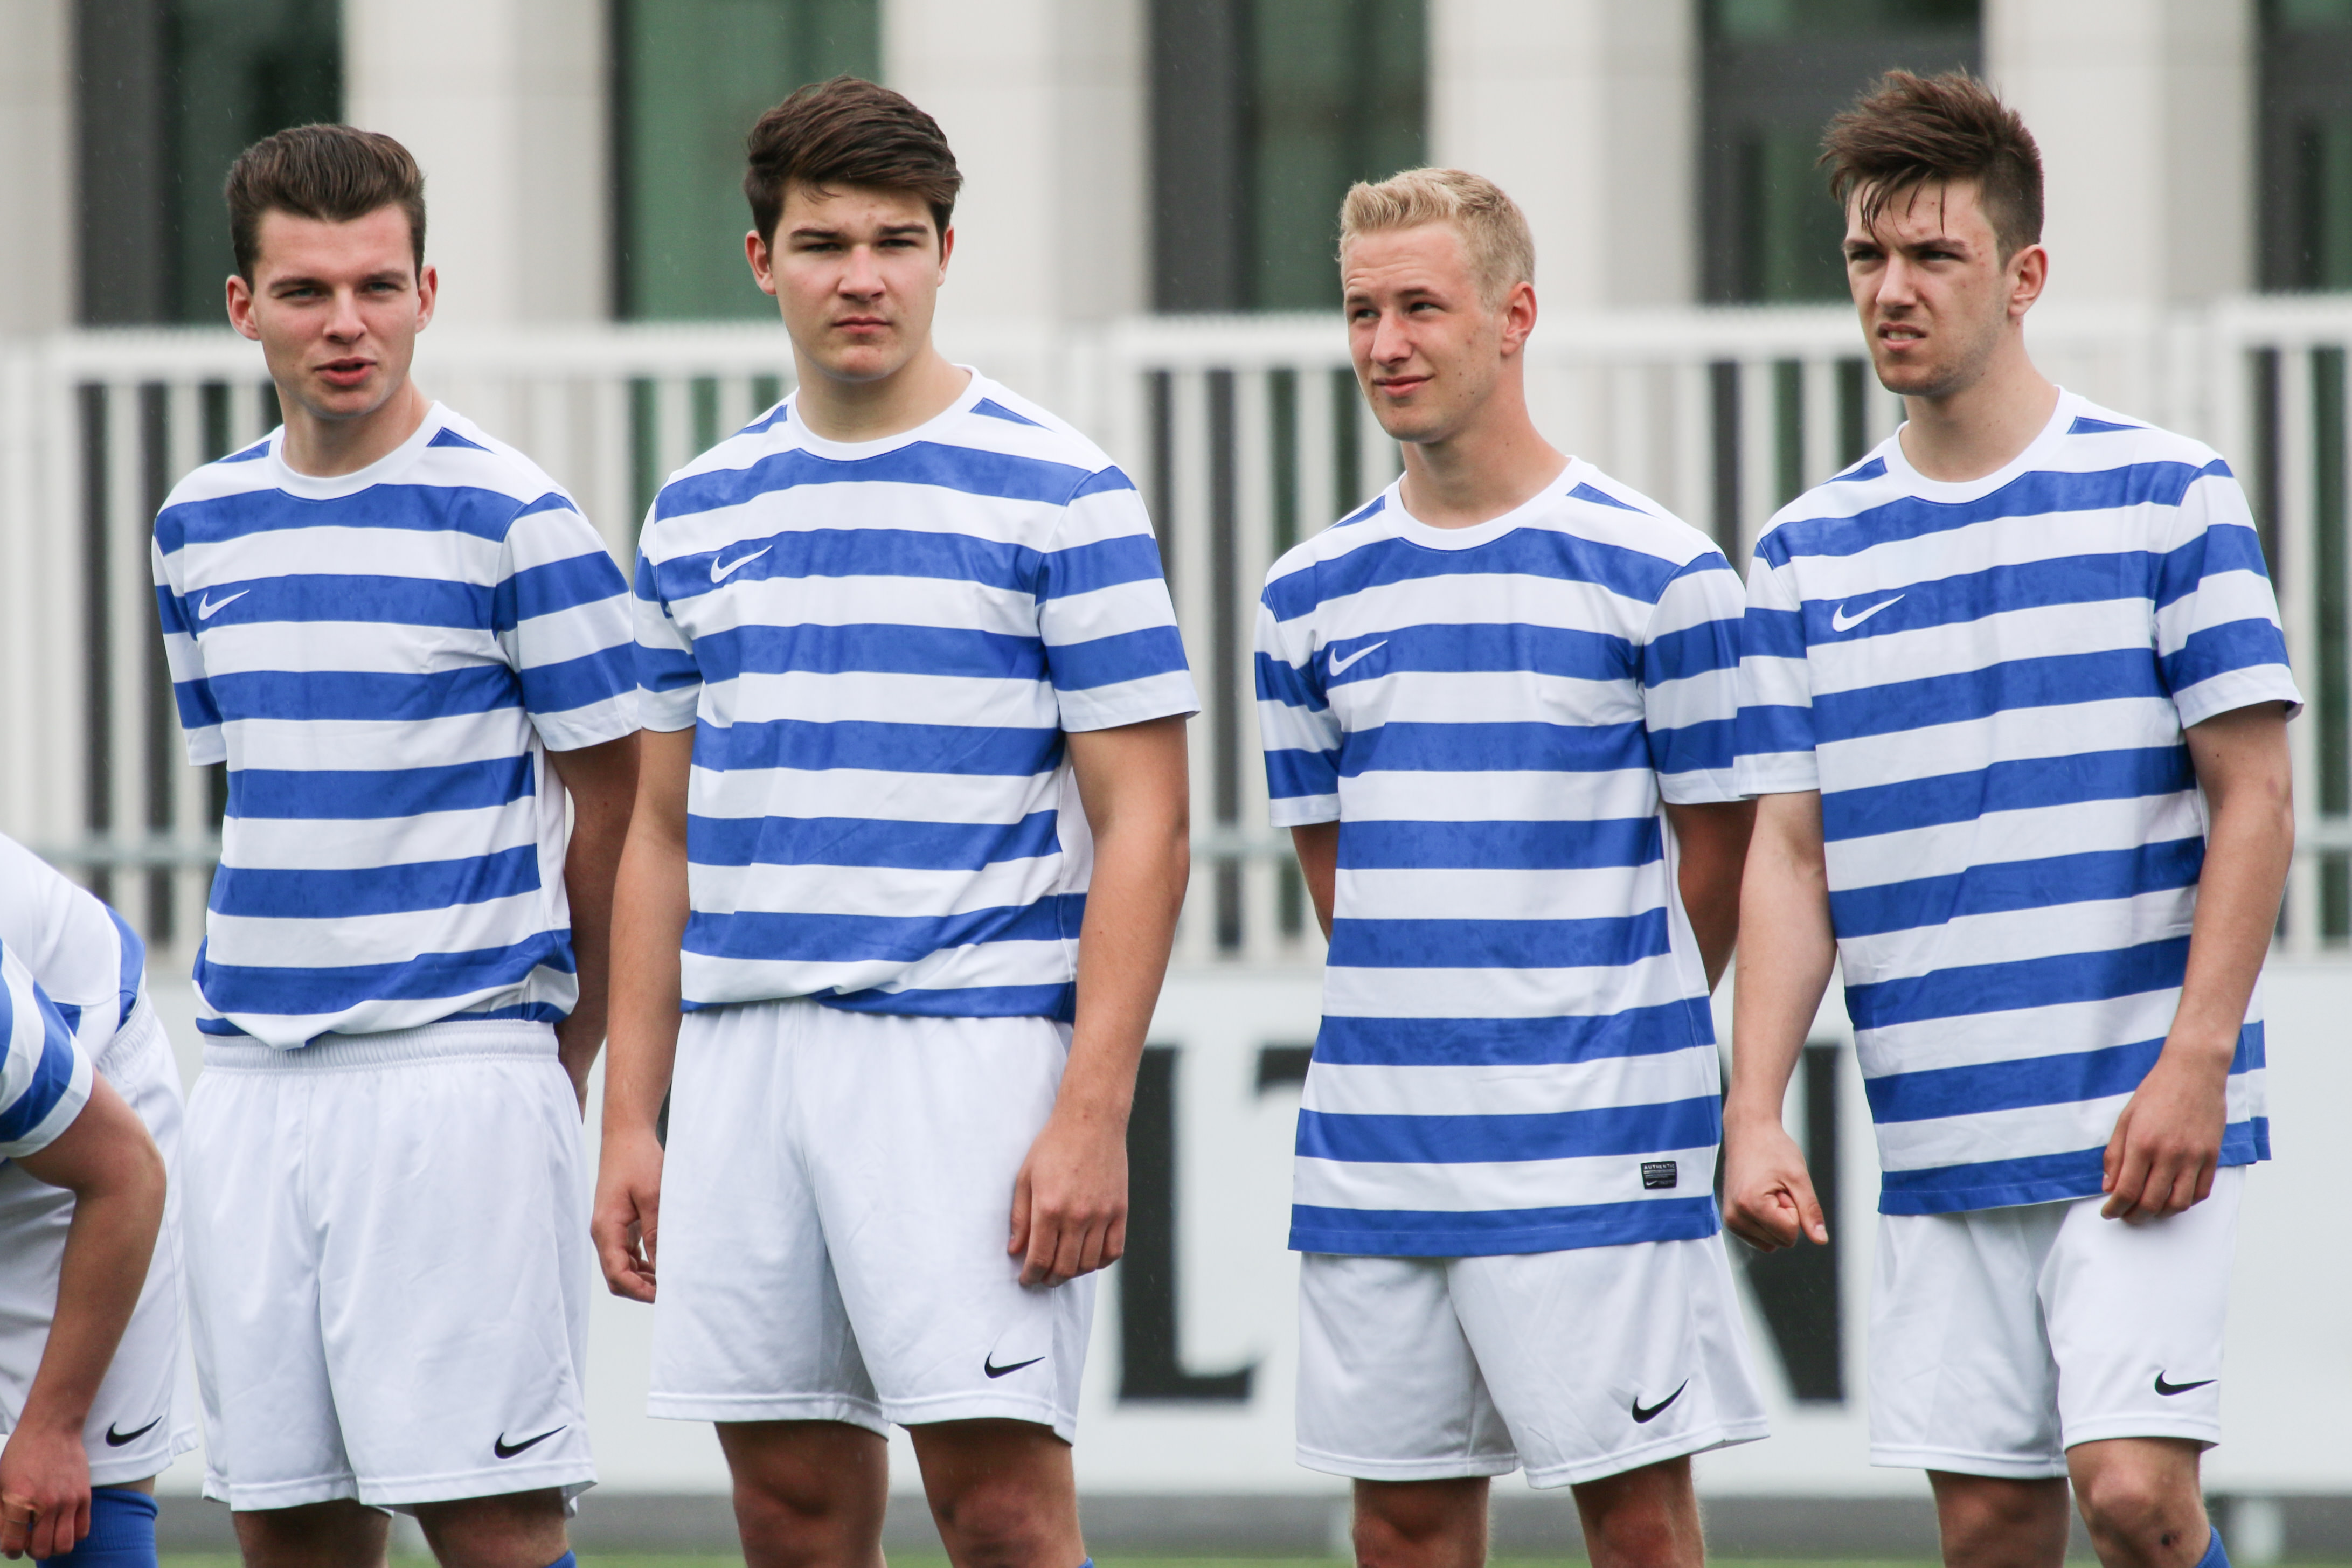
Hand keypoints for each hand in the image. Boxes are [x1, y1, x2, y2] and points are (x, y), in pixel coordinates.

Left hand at [0, 1420, 89, 1560]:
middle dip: (32, 1551)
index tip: (11, 1548)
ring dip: (53, 1547)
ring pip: (64, 1545)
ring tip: (47, 1537)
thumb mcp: (1, 1483)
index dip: (10, 1551)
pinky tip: (62, 1526)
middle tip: (29, 1542)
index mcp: (19, 1500)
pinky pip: (83, 1529)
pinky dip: (72, 1535)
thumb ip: (0, 1513)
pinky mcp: (84, 1496)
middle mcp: (45, 1503)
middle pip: (42, 1549)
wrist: (52, 1428)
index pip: (13, 1543)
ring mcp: (68, 1500)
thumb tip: (3, 1536)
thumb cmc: (22, 1453)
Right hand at [592, 1124, 662, 1302]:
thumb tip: (665, 1267)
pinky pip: (628, 1253)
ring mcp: (611, 1229)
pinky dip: (644, 1262)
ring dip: (643, 1277)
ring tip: (672, 1278)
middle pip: (617, 1276)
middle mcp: (604, 1233)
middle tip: (671, 1290)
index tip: (664, 1295)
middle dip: (641, 1289)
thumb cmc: (638, 1161)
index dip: (639, 1290)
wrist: (626, 1136)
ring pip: (623, 1266)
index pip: (617, 1274)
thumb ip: (656, 1233)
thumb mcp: (652, 1197)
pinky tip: (664, 1261)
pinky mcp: (620, 1223)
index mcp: (606, 1229)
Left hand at [1009, 1110, 1127, 1286]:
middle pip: (1065, 1268)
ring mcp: (1102, 1214)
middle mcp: (1077, 1215)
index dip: (1030, 1276)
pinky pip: (1114, 1250)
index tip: (1025, 1279)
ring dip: (1074, 1273)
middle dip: (1049, 1279)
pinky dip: (1100, 1262)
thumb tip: (1015, 1251)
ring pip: (1089, 1264)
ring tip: (1063, 1267)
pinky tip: (1089, 1258)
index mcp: (1049, 1207)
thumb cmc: (1053, 1146)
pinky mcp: (1120, 1210)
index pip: (1039, 1259)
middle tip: (1042, 1277)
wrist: (1091, 1121)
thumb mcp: (1026, 1177)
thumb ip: (1019, 1217)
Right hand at [1722, 1119, 1828, 1251]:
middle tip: (1776, 1187)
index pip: (1790, 1234)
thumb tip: (1821, 1240)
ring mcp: (1730, 1221)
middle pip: (1781, 1241)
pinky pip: (1762, 1239)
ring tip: (1769, 1191)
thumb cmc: (1773, 1149)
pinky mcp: (1731, 1221)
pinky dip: (1768, 1223)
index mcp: (1749, 1206)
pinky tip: (1761, 1197)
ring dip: (1777, 1220)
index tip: (1783, 1187)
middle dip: (1785, 1215)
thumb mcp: (1799, 1177)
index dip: (1794, 1210)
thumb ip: (1810, 1211)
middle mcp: (1734, 1218)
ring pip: (1772, 1243)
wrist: (1748, 1133)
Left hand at [2101, 1045, 2227, 1221]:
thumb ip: (2115, 1155)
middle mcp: (2169, 1154)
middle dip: (2134, 1216)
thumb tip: (2108, 1186)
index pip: (2126, 1190)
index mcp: (2142, 1143)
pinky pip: (2201, 1192)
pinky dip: (2186, 1203)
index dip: (2115, 1208)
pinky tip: (2172, 1198)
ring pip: (2178, 1204)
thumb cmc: (2156, 1092)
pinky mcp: (2212, 1156)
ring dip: (2160, 1214)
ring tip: (2148, 1210)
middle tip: (2125, 1216)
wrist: (2193, 1072)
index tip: (2108, 1212)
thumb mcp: (2125, 1119)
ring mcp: (2194, 1157)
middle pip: (2151, 1203)